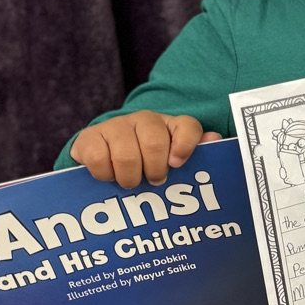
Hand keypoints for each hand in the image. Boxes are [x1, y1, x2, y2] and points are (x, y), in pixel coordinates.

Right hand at [70, 110, 221, 187]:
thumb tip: (215, 140)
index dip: (185, 145)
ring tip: (130, 183)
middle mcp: (144, 120)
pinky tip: (108, 177)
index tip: (176, 164)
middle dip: (154, 169)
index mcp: (169, 126)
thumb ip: (195, 154)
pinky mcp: (89, 136)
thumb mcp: (170, 162)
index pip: (186, 126)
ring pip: (127, 154)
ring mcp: (116, 126)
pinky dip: (104, 175)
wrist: (101, 156)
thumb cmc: (145, 164)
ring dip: (129, 177)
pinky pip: (98, 158)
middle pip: (154, 141)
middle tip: (152, 182)